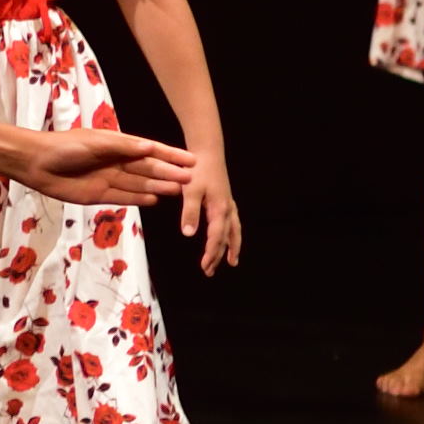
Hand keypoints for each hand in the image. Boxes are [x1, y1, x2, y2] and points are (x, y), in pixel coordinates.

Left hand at [15, 124, 196, 210]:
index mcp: (117, 145)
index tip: (192, 160)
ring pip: (139, 183)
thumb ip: (122, 147)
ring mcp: (109, 179)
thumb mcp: (95, 143)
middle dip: (169, 173)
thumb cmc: (64, 147)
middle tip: (191, 180)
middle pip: (148, 169)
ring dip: (158, 186)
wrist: (35, 163)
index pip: (149, 150)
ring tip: (179, 191)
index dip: (170, 155)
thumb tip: (150, 148)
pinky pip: (124, 197)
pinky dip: (139, 198)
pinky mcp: (99, 195)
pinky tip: (156, 200)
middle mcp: (116, 162)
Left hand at [178, 148, 243, 273]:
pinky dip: (233, 233)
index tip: (205, 266)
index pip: (216, 237)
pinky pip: (233, 222)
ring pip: (234, 230)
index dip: (211, 253)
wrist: (207, 152)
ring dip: (232, 246)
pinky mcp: (226, 199)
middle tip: (211, 271)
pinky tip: (230, 237)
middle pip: (226, 237)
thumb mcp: (190, 191)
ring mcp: (228, 204)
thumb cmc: (196, 170)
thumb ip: (189, 213)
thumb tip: (189, 235)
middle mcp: (227, 209)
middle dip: (219, 255)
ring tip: (232, 261)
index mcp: (219, 209)